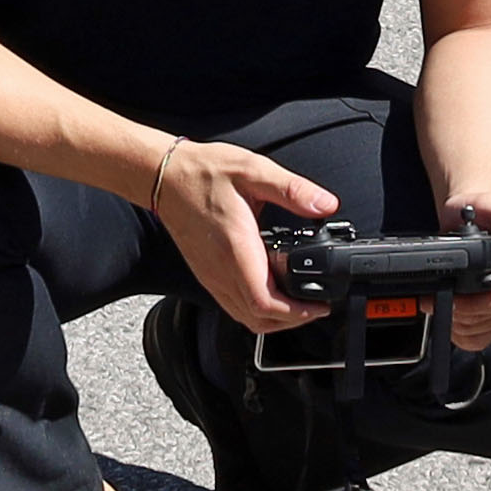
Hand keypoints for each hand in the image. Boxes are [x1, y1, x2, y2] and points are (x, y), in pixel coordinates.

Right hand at [153, 140, 337, 334]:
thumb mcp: (253, 170)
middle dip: (293, 320)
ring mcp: (211, 276)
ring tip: (299, 304)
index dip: (297, 313)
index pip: (265, 302)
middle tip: (316, 307)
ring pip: (244, 316)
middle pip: (258, 319)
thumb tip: (325, 204)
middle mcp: (220, 270)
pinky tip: (272, 292)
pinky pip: (233, 305)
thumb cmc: (203, 173)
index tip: (320, 306)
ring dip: (275, 319)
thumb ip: (292, 189)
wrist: (166, 178)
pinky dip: (257, 310)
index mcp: (236, 248)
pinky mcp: (207, 274)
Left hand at [441, 188, 490, 351]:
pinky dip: (461, 333)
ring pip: (482, 331)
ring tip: (447, 301)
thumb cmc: (480, 213)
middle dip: (460, 311)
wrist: (469, 217)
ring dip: (458, 321)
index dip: (473, 304)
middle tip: (439, 296)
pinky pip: (479, 340)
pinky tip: (456, 315)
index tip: (452, 295)